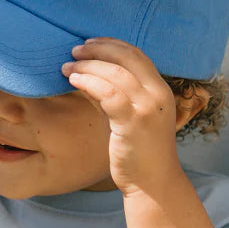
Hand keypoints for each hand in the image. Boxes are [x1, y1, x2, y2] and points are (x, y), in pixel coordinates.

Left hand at [62, 39, 184, 196]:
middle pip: (127, 57)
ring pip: (114, 73)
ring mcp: (147, 108)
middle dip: (98, 49)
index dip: (112, 44)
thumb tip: (87, 76)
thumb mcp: (130, 118)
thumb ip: (115, 96)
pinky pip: (107, 93)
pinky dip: (88, 82)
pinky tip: (73, 80)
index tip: (90, 43)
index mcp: (161, 90)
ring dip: (87, 65)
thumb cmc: (140, 153)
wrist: (153, 184)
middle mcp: (158, 95)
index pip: (137, 55)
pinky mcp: (133, 123)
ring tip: (67, 66)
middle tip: (74, 50)